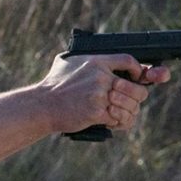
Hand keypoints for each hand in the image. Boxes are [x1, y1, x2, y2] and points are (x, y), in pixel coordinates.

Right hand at [38, 54, 170, 133]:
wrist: (42, 105)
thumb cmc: (53, 83)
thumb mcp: (67, 62)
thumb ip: (85, 58)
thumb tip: (98, 58)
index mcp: (96, 62)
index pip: (129, 61)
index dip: (138, 70)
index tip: (138, 77)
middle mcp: (100, 77)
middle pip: (136, 88)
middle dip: (138, 97)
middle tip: (133, 101)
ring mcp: (99, 95)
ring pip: (130, 106)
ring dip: (129, 112)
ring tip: (123, 114)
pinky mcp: (96, 112)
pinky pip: (118, 119)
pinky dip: (118, 123)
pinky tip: (114, 122)